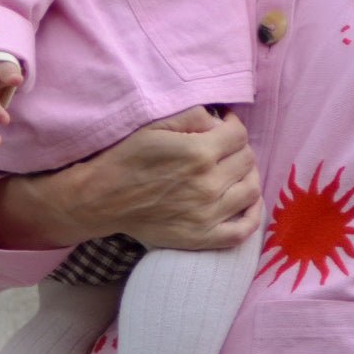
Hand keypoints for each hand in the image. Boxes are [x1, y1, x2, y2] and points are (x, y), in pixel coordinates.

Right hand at [0, 106, 261, 251]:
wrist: (100, 199)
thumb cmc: (125, 158)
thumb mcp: (154, 125)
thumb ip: (192, 116)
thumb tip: (220, 120)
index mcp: (199, 153)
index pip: (239, 135)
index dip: (233, 125)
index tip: (223, 125)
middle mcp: (208, 184)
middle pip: (247, 160)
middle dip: (238, 148)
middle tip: (224, 147)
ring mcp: (208, 215)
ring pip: (251, 191)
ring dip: (248, 176)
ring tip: (234, 170)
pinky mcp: (202, 237)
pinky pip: (242, 231)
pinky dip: (252, 217)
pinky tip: (246, 204)